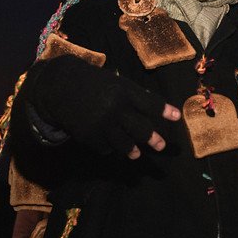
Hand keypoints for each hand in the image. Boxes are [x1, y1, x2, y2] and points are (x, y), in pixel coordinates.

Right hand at [26, 55, 180, 158]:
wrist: (61, 87)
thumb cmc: (93, 83)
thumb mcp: (114, 83)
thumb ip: (132, 96)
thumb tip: (153, 111)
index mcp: (124, 91)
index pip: (149, 103)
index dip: (164, 110)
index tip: (177, 117)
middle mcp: (116, 109)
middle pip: (141, 129)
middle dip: (152, 139)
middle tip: (161, 145)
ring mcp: (103, 125)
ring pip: (125, 144)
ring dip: (133, 150)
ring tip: (137, 154)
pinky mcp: (91, 137)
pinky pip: (106, 148)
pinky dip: (109, 148)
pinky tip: (110, 145)